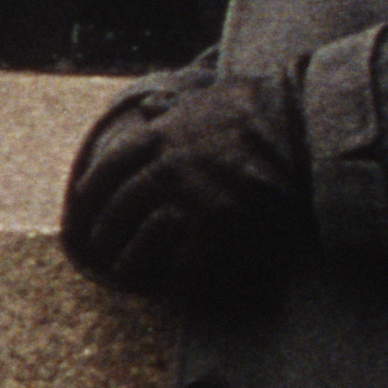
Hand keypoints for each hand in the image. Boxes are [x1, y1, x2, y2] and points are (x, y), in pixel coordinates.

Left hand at [61, 64, 308, 303]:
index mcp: (160, 135)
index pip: (109, 167)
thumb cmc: (264, 105)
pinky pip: (186, 263)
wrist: (307, 123)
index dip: (90, 191)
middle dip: (105, 231)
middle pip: (120, 207)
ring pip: (143, 239)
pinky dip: (176, 281)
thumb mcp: (209, 95)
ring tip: (124, 274)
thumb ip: (176, 106)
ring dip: (130, 260)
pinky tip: (172, 291)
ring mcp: (190, 198)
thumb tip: (151, 106)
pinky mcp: (218, 225)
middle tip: (99, 248)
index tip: (80, 205)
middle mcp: (166, 167)